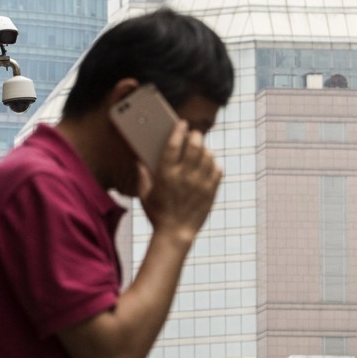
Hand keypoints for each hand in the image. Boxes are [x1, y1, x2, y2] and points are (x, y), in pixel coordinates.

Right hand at [139, 121, 220, 243]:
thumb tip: (139, 160)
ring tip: (201, 150)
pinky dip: (214, 164)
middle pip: (195, 145)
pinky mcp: (211, 191)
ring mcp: (200, 183)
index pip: (174, 144)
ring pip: (208, 156)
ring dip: (205, 149)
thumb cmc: (157, 214)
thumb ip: (142, 176)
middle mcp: (184, 176)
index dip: (179, 130)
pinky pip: (217, 170)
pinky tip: (208, 165)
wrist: (175, 234)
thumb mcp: (145, 195)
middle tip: (194, 135)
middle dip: (195, 136)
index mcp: (166, 174)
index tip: (182, 123)